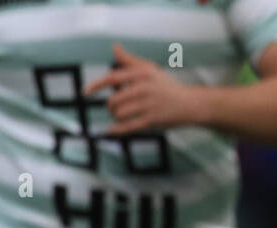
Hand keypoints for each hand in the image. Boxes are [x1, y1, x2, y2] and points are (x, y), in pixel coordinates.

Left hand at [83, 44, 204, 134]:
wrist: (191, 104)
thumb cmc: (167, 86)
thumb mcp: (150, 70)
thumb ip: (130, 60)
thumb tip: (114, 47)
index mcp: (141, 73)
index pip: (112, 78)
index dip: (95, 86)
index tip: (85, 92)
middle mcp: (144, 88)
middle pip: (114, 100)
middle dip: (111, 106)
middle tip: (115, 108)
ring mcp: (148, 104)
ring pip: (120, 113)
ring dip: (116, 117)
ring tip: (120, 116)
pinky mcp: (153, 119)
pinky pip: (129, 126)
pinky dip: (118, 129)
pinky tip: (110, 130)